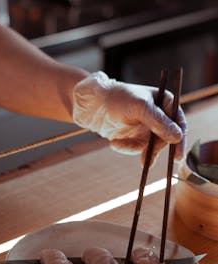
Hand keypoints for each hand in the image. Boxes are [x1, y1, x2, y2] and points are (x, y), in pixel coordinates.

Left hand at [72, 71, 186, 165]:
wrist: (92, 104)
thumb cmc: (117, 98)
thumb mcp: (139, 107)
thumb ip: (159, 122)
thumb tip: (177, 137)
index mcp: (165, 102)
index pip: (179, 123)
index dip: (180, 140)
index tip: (178, 156)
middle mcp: (159, 116)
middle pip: (166, 139)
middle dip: (153, 148)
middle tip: (144, 156)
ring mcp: (147, 128)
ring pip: (151, 147)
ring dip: (135, 148)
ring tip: (117, 143)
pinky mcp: (136, 137)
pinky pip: (137, 149)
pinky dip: (126, 148)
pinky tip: (114, 142)